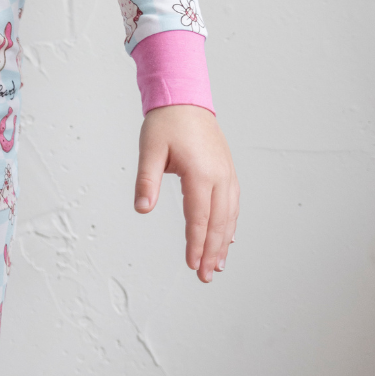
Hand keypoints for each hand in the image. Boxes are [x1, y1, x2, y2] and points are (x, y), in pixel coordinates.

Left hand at [134, 104, 238, 282]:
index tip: (193, 264)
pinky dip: (230, 224)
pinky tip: (227, 238)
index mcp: (200, 173)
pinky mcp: (227, 171)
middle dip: (212, 251)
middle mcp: (219, 176)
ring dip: (224, 242)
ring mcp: (226, 174)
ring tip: (218, 265)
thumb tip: (142, 208)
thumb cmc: (165, 123)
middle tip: (206, 276)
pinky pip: (232, 204)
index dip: (196, 243)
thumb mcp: (149, 150)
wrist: (185, 99)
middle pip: (218, 222)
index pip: (198, 217)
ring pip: (229, 215)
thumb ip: (146, 181)